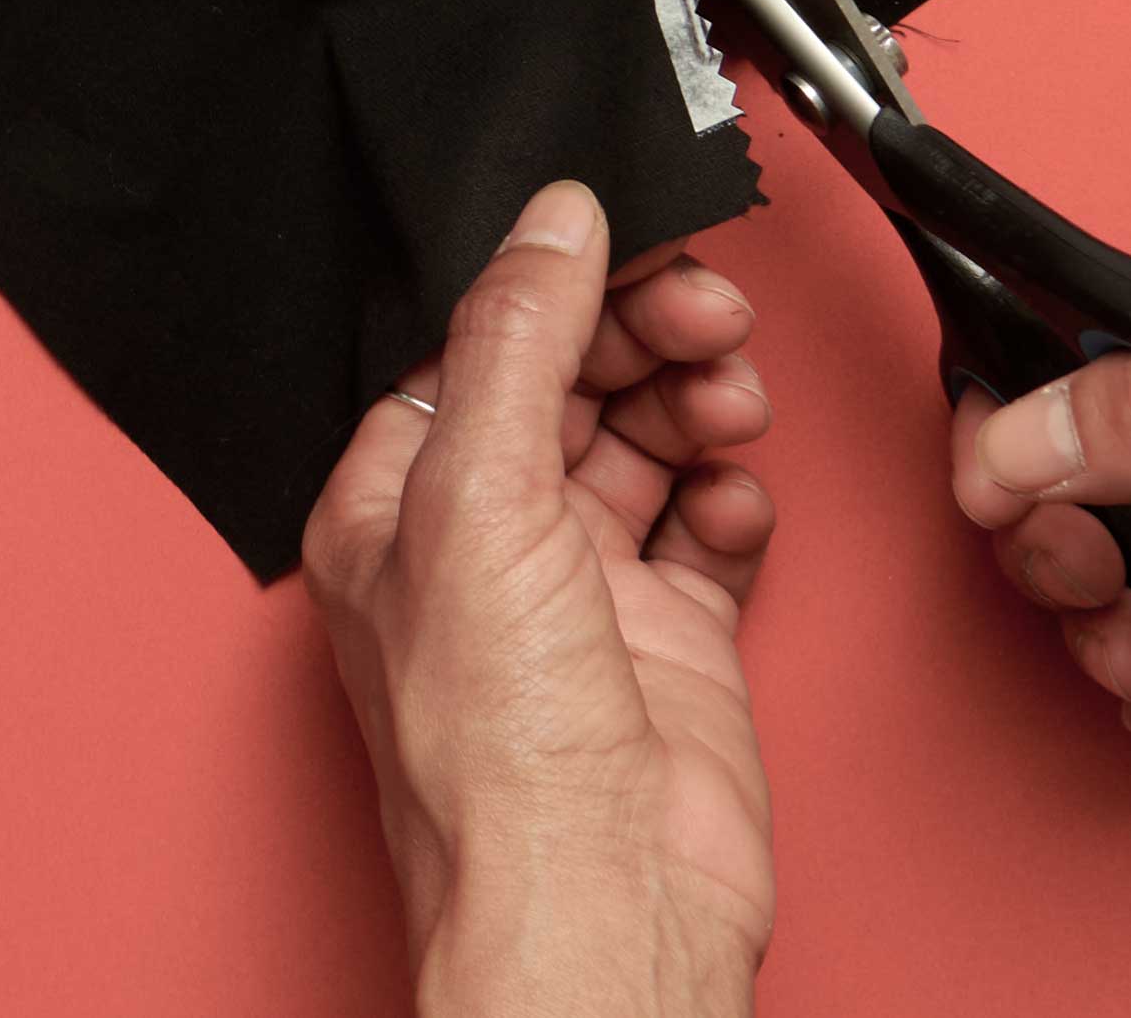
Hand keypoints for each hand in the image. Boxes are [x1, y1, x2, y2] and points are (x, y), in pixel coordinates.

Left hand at [303, 180, 776, 1017]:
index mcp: (397, 507)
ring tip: (729, 400)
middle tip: (706, 312)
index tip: (626, 243)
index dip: (554, 292)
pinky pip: (706, 531)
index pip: (474, 352)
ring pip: (645, 446)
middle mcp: (483, 544)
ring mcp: (579, 594)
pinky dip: (729, 499)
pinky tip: (733, 497)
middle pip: (570, 386)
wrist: (606, 909)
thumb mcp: (480, 496)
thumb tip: (551, 221)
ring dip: (694, 402)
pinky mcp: (668, 643)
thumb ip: (516, 340)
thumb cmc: (496, 751)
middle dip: (641, 337)